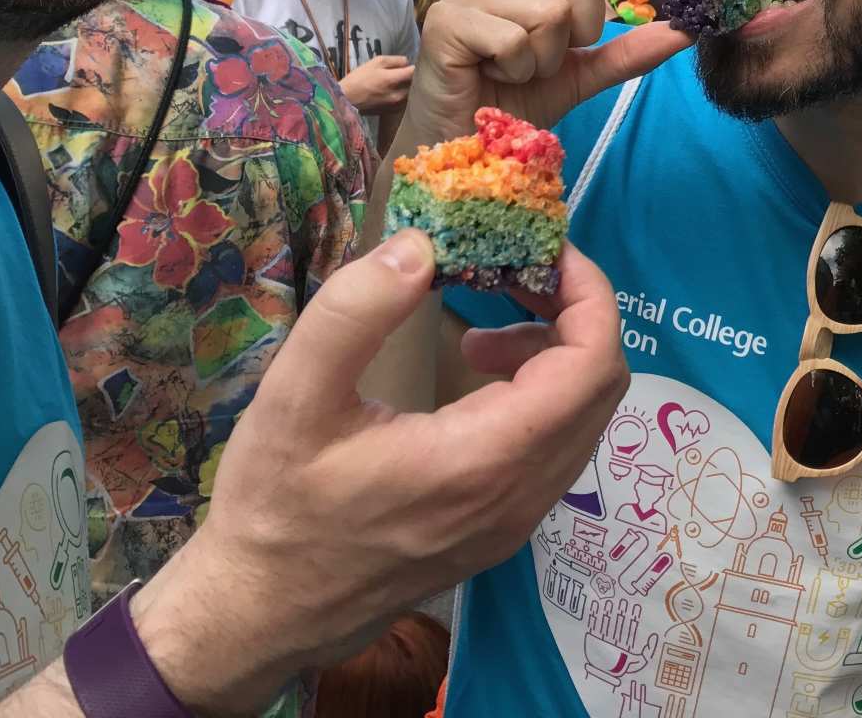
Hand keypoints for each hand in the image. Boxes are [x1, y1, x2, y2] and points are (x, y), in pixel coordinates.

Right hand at [131, 230, 628, 713]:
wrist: (261, 614)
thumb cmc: (275, 505)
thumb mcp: (293, 396)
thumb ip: (355, 313)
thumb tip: (419, 247)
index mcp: (485, 460)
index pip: (592, 365)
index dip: (587, 294)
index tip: (544, 249)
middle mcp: (521, 496)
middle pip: (600, 388)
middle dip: (573, 315)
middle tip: (512, 276)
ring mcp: (517, 520)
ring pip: (583, 420)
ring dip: (555, 356)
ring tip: (480, 330)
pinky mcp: (501, 531)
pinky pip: (556, 448)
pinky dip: (540, 396)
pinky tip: (475, 376)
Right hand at [341, 54, 414, 112]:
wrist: (346, 100)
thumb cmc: (358, 78)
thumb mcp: (375, 62)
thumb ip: (394, 60)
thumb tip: (407, 62)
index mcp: (392, 80)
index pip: (415, 72)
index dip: (417, 66)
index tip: (414, 64)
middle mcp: (397, 95)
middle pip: (415, 84)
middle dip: (414, 77)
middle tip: (407, 72)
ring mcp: (396, 105)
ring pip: (411, 93)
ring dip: (409, 87)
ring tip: (401, 82)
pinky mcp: (393, 112)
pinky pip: (405, 101)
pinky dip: (404, 96)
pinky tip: (396, 91)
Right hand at [405, 0, 693, 144]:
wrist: (462, 145)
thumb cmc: (513, 100)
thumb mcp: (582, 72)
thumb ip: (628, 50)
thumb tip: (686, 32)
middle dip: (580, 30)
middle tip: (544, 58)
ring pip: (552, 13)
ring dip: (545, 59)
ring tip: (513, 70)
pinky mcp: (446, 19)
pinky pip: (517, 41)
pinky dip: (517, 71)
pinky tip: (491, 75)